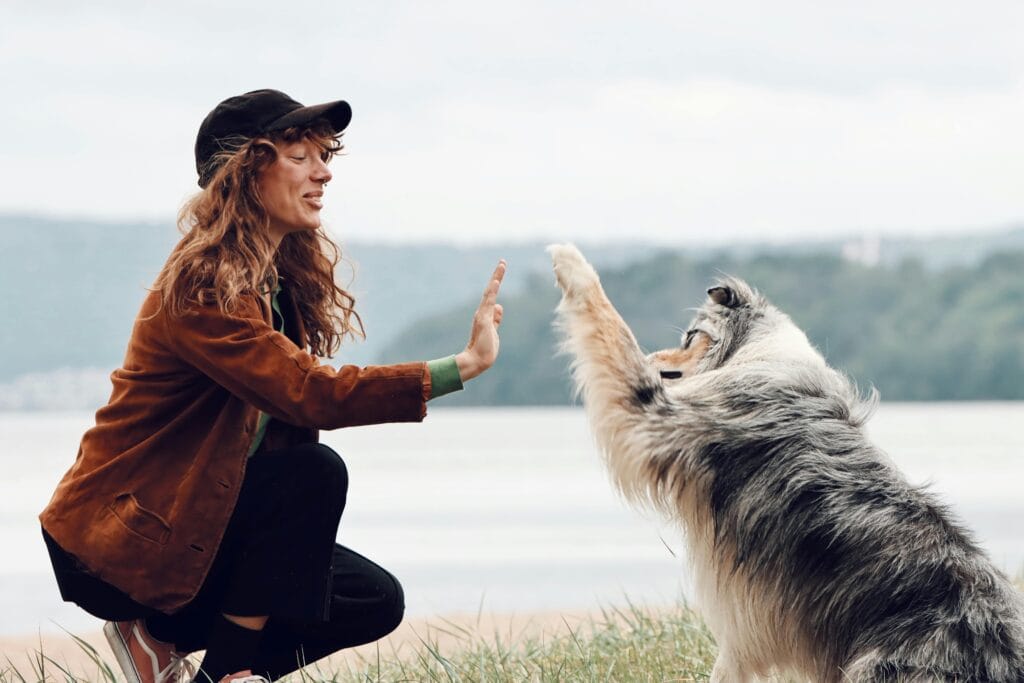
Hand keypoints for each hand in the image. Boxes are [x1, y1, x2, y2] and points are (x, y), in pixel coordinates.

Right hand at [456, 260, 505, 381]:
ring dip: (496, 278)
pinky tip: (496, 281)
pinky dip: (491, 291)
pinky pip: (488, 302)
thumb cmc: (486, 349)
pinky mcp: (483, 319)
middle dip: (497, 276)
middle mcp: (483, 312)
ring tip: (502, 265)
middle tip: (503, 262)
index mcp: (486, 315)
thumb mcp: (493, 331)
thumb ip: (496, 319)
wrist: (477, 361)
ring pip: (490, 293)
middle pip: (491, 290)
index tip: (500, 272)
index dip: (496, 284)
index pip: (492, 296)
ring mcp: (482, 315)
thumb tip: (499, 306)